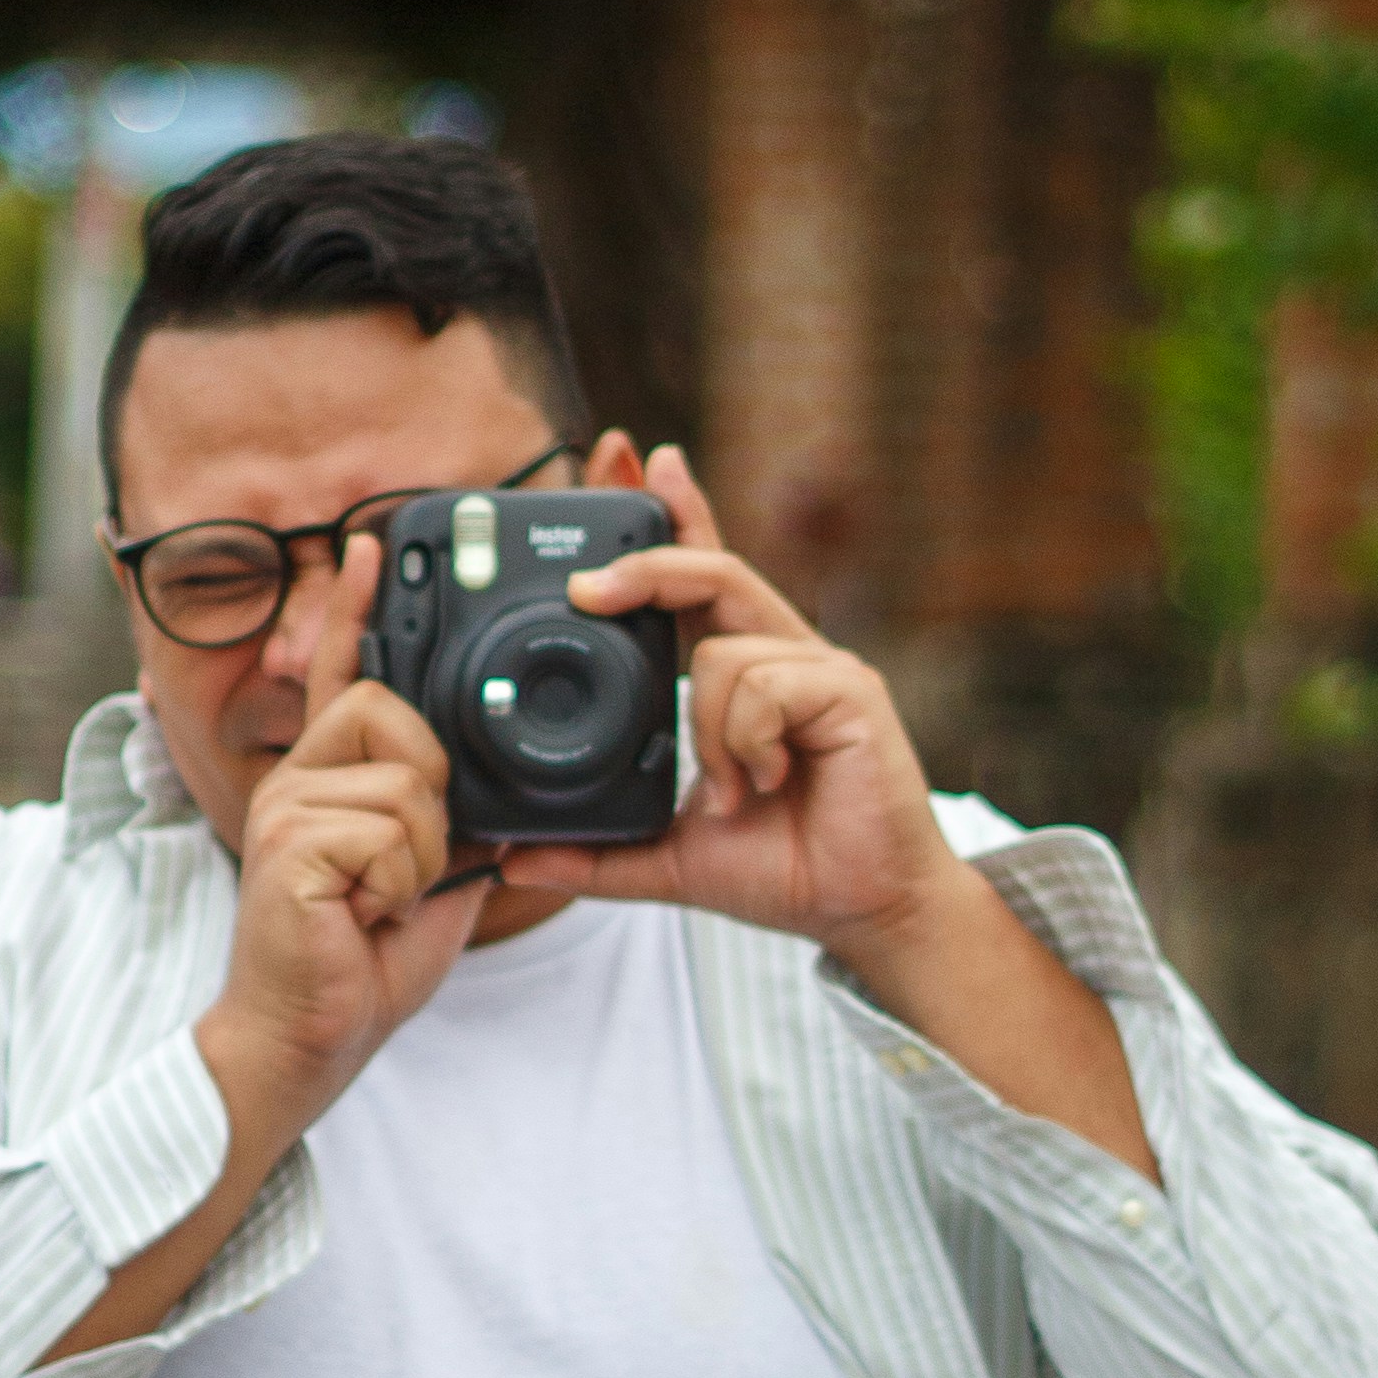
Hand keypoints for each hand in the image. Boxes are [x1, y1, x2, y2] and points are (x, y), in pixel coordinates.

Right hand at [197, 534, 486, 1153]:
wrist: (302, 1043)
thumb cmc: (357, 971)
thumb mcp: (428, 888)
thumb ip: (453, 835)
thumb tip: (499, 812)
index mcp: (324, 781)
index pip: (343, 677)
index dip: (358, 609)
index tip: (372, 545)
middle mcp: (296, 781)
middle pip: (394, 715)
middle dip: (430, 792)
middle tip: (402, 867)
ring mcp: (286, 808)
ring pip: (407, 785)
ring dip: (421, 857)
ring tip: (379, 903)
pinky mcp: (289, 843)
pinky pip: (392, 833)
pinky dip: (401, 885)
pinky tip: (363, 916)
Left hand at [502, 449, 1154, 1172]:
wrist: (862, 914)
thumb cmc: (785, 871)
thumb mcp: (669, 857)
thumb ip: (597, 851)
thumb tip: (515, 858)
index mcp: (745, 676)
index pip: (701, 580)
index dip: (675, 518)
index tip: (638, 464)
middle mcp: (784, 657)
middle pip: (711, 571)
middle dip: (648, 558)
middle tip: (583, 588)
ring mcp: (821, 668)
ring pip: (721, 650)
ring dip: (708, 732)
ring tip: (734, 792)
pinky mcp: (850, 690)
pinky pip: (759, 685)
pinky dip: (744, 742)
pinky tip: (765, 785)